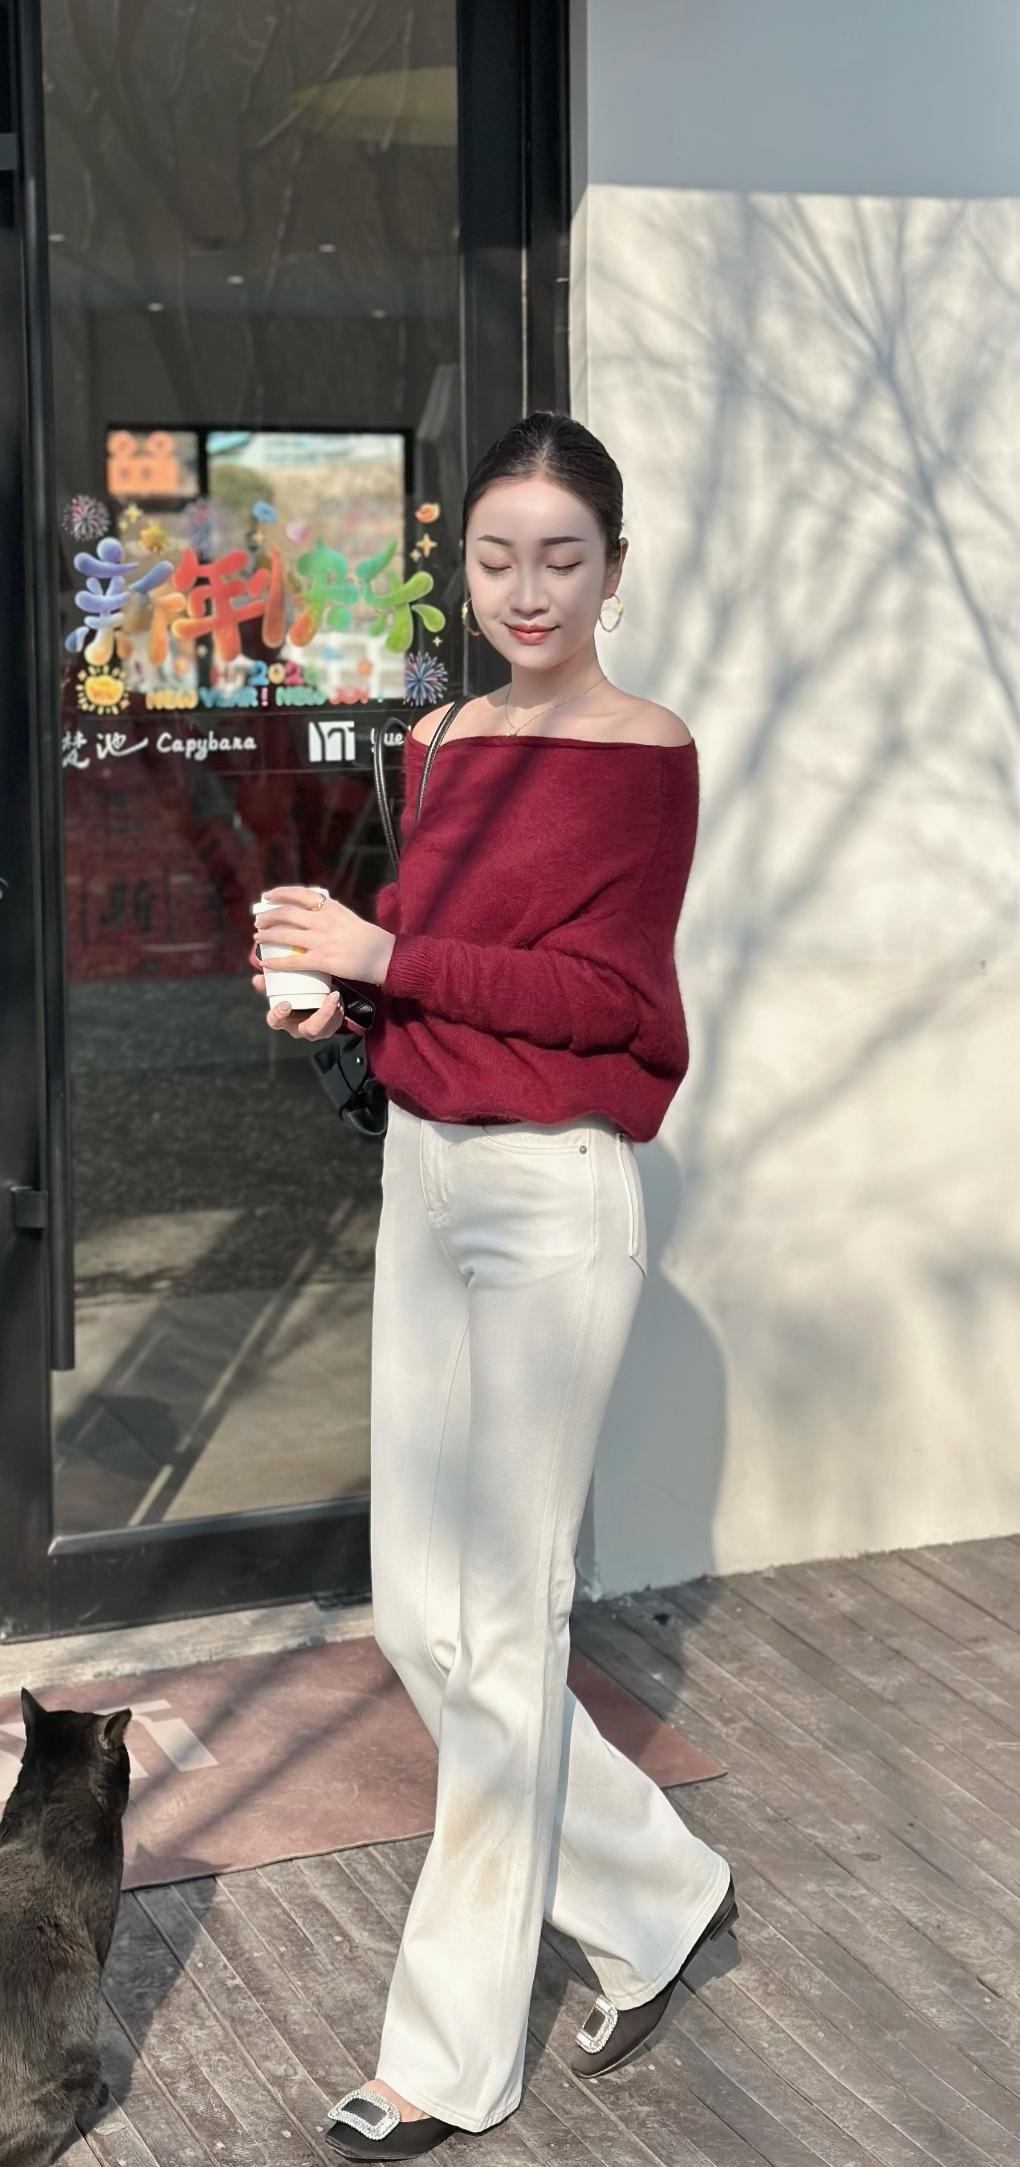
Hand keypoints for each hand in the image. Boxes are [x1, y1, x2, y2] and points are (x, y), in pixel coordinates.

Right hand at [250, 965, 347, 1040]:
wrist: (309, 1003)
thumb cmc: (291, 995)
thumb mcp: (280, 989)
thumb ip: (269, 983)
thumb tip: (257, 978)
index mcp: (282, 1020)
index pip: (275, 1021)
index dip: (279, 1014)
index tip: (285, 1004)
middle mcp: (298, 1029)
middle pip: (310, 1029)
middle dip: (322, 1015)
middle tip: (330, 998)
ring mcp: (315, 1032)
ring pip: (327, 1028)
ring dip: (334, 1012)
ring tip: (336, 995)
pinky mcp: (327, 1029)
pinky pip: (335, 1023)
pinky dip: (338, 1011)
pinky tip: (339, 999)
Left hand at [253, 885, 394, 985]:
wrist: (384, 956)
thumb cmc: (367, 937)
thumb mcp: (346, 916)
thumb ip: (328, 913)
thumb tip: (308, 913)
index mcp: (330, 907)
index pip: (299, 894)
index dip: (279, 893)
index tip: (267, 896)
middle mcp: (323, 921)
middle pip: (286, 914)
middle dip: (268, 917)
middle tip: (259, 921)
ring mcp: (321, 941)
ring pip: (285, 935)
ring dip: (267, 936)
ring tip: (258, 937)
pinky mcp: (322, 960)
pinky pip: (292, 961)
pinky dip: (276, 962)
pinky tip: (265, 963)